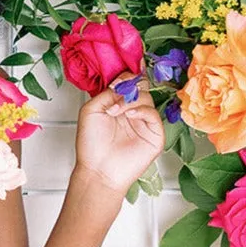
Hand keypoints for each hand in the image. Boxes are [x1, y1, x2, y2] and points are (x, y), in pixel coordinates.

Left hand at [73, 71, 164, 198]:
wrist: (98, 170)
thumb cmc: (91, 145)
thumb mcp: (91, 109)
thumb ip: (107, 93)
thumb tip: (121, 82)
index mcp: (118, 104)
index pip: (129, 83)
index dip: (126, 77)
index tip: (119, 78)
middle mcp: (132, 111)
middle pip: (141, 87)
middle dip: (130, 85)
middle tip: (118, 90)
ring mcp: (144, 123)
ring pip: (147, 98)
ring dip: (130, 100)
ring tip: (115, 111)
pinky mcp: (154, 135)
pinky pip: (154, 115)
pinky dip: (142, 110)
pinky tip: (130, 115)